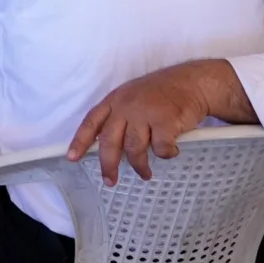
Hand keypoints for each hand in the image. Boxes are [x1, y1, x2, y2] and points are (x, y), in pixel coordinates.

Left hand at [67, 66, 220, 182]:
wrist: (192, 82)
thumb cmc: (161, 93)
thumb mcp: (132, 97)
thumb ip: (120, 116)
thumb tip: (110, 147)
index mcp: (115, 100)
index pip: (91, 121)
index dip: (80, 141)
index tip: (72, 158)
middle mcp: (126, 106)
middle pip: (109, 141)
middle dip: (108, 164)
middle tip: (110, 181)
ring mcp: (145, 113)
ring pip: (134, 149)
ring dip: (139, 166)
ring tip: (145, 174)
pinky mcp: (165, 121)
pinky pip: (161, 149)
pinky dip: (166, 154)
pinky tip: (171, 151)